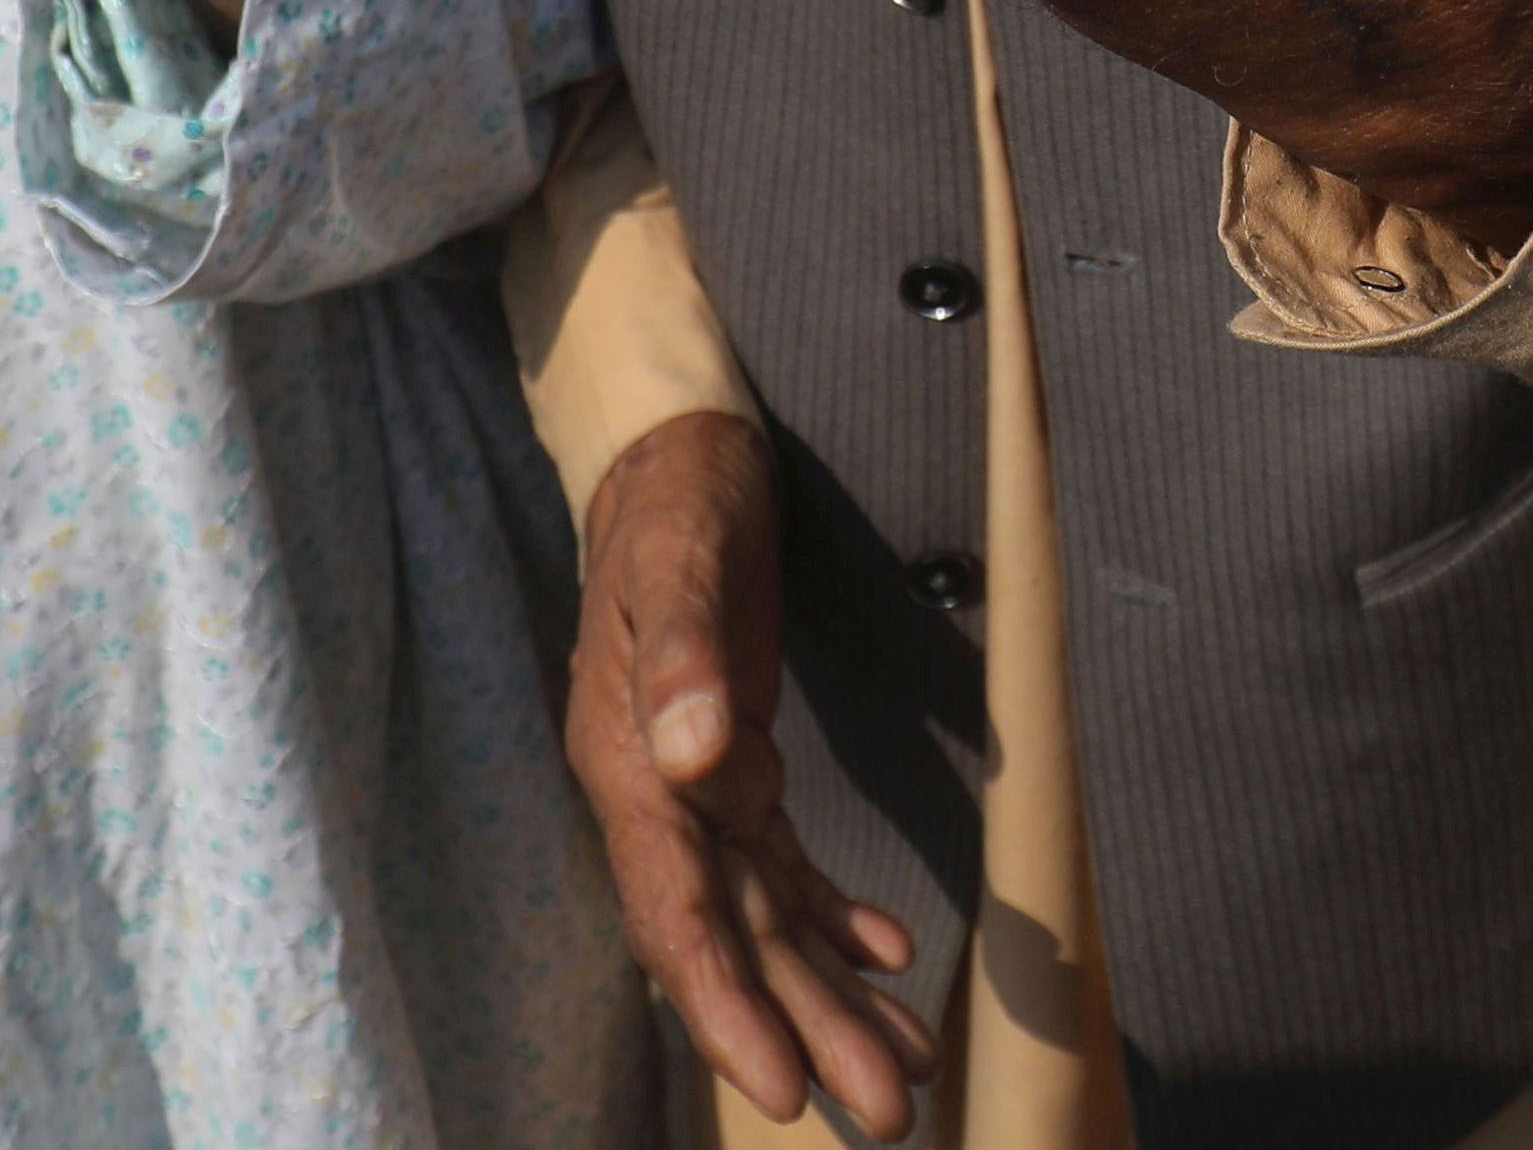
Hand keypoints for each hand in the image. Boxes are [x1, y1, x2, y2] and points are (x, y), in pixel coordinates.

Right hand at [565, 410, 933, 1139]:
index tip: (784, 1089)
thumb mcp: (675, 553)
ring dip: (829, 995)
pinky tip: (886, 956)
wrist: (677, 448)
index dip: (725, 1006)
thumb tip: (693, 758)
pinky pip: (781, 868)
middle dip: (804, 1029)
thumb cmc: (674, 497)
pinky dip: (832, 918)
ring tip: (905, 1067)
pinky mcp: (736, 765)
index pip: (676, 911)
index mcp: (627, 761)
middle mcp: (657, 792)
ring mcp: (696, 785)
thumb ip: (677, 653)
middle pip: (732, 939)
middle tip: (889, 1110)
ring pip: (763, 918)